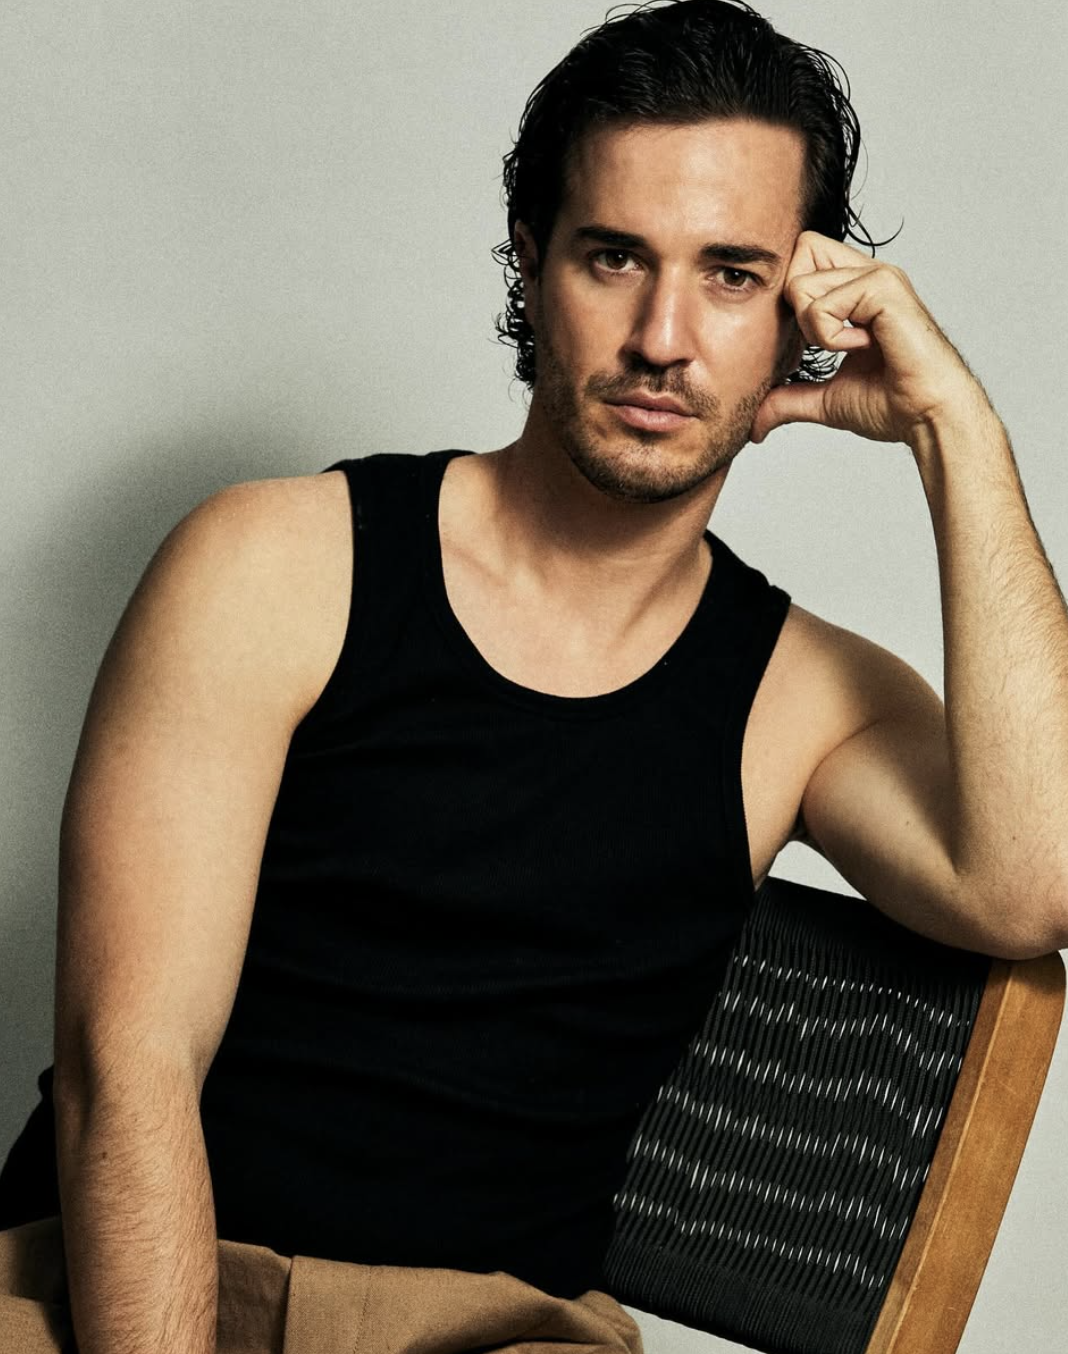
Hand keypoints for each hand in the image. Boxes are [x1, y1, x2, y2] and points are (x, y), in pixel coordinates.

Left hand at [750, 232, 991, 447]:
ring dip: (815, 329)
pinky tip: (865, 347)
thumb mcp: (825, 400)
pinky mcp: (884, 287)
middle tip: (827, 342)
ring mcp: (877, 276)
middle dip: (796, 306)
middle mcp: (867, 273)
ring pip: (802, 282)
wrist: (927, 417)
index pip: (801, 257)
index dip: (791, 296)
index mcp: (855, 290)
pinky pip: (823, 305)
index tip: (811, 341)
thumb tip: (754, 424)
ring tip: (852, 347)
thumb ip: (788, 400)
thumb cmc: (892, 404)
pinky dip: (832, 337)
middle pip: (798, 253)